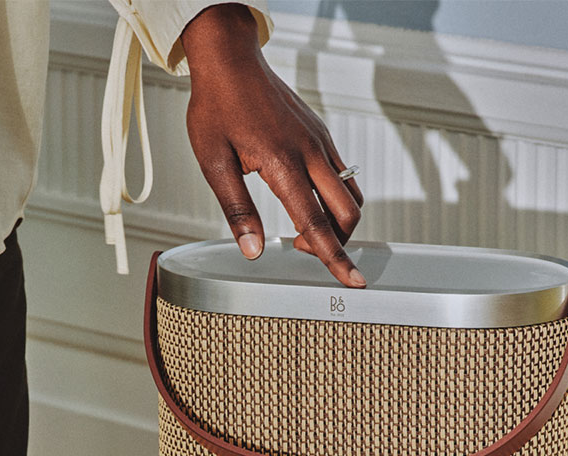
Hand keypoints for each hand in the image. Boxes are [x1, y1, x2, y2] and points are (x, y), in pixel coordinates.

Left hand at [181, 4, 364, 287]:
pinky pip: (344, 174)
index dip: (335, 259)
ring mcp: (321, 142)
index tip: (353, 282)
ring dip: (338, 221)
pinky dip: (335, 197)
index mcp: (283, 164)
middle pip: (347, 213)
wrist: (231, 61)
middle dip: (336, 242)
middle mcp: (311, 153)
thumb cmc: (217, 107)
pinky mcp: (322, 135)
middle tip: (299, 248)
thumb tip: (252, 250)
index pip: (316, 225)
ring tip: (303, 226)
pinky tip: (306, 197)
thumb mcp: (213, 162)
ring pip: (352, 194)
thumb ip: (237, 210)